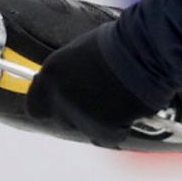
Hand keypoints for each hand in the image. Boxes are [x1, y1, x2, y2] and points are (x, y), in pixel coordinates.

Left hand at [27, 24, 157, 147]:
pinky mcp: (102, 128)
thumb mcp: (83, 51)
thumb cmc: (121, 42)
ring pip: (84, 128)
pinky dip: (118, 129)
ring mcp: (79, 114)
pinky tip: (129, 110)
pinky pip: (107, 137)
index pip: (35, 102)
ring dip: (99, 120)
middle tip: (99, 100)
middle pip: (61, 118)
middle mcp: (59, 96)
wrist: (146, 51)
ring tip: (119, 100)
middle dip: (77, 112)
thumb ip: (70, 72)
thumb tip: (73, 83)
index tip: (65, 100)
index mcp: (51, 74)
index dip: (52, 103)